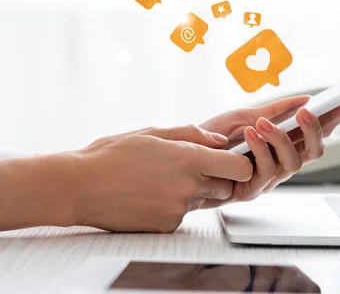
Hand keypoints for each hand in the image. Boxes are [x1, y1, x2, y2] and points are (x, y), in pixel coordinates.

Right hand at [72, 125, 252, 232]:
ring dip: (193, 191)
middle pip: (225, 186)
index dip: (240, 163)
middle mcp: (188, 187)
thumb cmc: (113, 155)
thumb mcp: (153, 133)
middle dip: (215, 177)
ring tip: (162, 180)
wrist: (78, 187)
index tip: (230, 160)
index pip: (239, 167)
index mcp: (189, 159)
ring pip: (203, 201)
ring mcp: (178, 210)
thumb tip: (221, 141)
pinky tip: (150, 195)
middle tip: (189, 168)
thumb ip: (193, 135)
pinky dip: (173, 206)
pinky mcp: (167, 227)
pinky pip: (183, 215)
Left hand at [198, 96, 339, 207]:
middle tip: (309, 112)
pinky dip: (260, 149)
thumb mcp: (246, 116)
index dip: (332, 121)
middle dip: (315, 132)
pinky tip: (250, 133)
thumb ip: (275, 110)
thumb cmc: (215, 136)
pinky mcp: (251, 190)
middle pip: (314, 153)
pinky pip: (265, 172)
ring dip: (281, 140)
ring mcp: (268, 178)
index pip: (314, 133)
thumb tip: (305, 99)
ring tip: (264, 123)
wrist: (185, 155)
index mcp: (283, 145)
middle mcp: (281, 163)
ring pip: (293, 164)